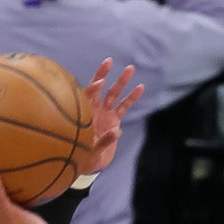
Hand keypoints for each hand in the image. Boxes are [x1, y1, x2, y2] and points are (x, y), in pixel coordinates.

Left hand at [74, 60, 145, 177]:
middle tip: (110, 61)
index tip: (101, 82)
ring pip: (114, 94)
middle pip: (99, 88)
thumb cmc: (84, 156)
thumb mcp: (91, 152)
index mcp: (83, 113)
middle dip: (104, 74)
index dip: (93, 87)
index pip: (86, 95)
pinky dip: (132, 97)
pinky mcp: (114, 120)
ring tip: (130, 69)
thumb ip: (103, 141)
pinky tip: (140, 87)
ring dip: (122, 82)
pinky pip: (124, 106)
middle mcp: (94, 109)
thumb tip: (117, 132)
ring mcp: (105, 113)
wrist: (91, 162)